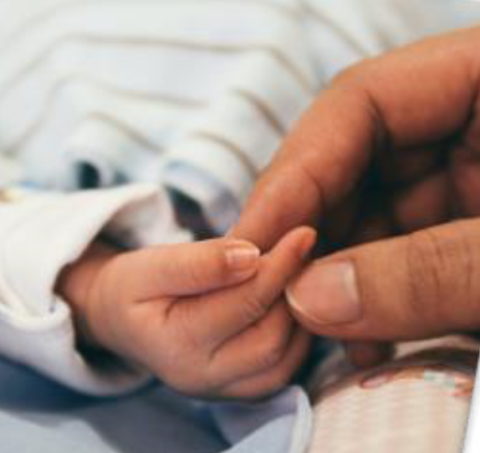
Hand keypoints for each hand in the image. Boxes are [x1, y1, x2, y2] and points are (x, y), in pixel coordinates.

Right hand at [58, 227, 315, 398]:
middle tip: (303, 252)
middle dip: (293, 291)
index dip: (280, 266)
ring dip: (299, 314)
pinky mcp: (238, 389)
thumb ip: (198, 262)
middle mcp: (202, 378)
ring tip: (297, 273)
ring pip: (284, 359)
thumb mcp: (152, 265)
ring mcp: (222, 390)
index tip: (303, 234)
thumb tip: (251, 257)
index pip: (245, 303)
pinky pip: (283, 369)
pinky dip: (296, 335)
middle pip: (271, 338)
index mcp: (176, 344)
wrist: (124, 320)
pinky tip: (289, 301)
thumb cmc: (135, 288)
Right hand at [234, 27, 479, 363]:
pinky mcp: (466, 216)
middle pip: (355, 162)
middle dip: (313, 235)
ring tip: (323, 331)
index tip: (255, 240)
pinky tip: (367, 334)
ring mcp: (466, 169)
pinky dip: (378, 289)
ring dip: (341, 275)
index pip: (358, 103)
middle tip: (279, 296)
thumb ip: (428, 272)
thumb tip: (313, 299)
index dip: (296, 172)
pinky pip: (403, 242)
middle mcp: (468, 118)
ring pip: (372, 210)